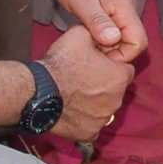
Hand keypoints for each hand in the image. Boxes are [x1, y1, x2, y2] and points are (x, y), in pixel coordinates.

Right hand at [41, 25, 134, 141]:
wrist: (37, 92)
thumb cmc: (60, 64)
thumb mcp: (80, 34)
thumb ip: (96, 32)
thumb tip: (101, 31)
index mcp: (119, 77)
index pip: (125, 68)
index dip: (111, 64)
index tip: (96, 63)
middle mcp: (116, 100)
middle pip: (115, 89)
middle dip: (104, 83)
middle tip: (83, 77)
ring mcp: (103, 119)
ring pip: (104, 107)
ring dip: (95, 101)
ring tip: (74, 92)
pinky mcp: (89, 133)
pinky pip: (92, 125)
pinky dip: (85, 119)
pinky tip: (72, 109)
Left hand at [45, 0, 145, 62]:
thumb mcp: (81, 1)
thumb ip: (98, 21)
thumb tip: (114, 41)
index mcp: (125, 6)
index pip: (139, 42)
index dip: (122, 56)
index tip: (98, 56)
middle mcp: (128, 6)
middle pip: (132, 40)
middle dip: (113, 51)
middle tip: (88, 50)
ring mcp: (120, 5)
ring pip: (122, 34)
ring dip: (106, 43)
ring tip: (84, 40)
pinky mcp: (110, 4)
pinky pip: (114, 26)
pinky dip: (102, 34)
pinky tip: (85, 31)